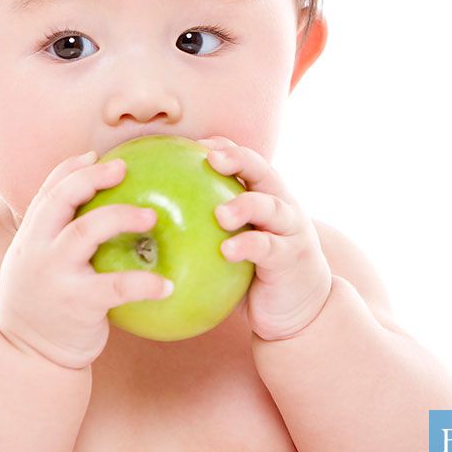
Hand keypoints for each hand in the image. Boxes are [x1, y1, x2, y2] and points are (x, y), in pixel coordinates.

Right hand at [0, 150, 173, 368]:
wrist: (28, 358)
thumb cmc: (44, 310)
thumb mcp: (37, 270)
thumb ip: (56, 244)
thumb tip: (96, 220)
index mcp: (29, 239)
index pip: (46, 192)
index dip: (70, 169)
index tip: (96, 155)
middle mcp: (36, 250)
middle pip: (61, 199)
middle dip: (92, 178)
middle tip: (124, 168)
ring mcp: (54, 275)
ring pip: (86, 230)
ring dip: (122, 216)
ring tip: (151, 217)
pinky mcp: (77, 303)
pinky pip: (116, 286)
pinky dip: (144, 284)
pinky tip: (168, 286)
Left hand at [196, 136, 333, 340]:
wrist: (299, 307)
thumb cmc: (255, 274)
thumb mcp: (233, 245)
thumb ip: (206, 230)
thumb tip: (151, 224)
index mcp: (265, 197)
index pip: (246, 162)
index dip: (225, 147)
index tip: (195, 144)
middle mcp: (281, 205)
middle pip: (263, 172)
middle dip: (239, 159)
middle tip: (211, 158)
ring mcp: (291, 230)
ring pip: (271, 207)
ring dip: (245, 205)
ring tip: (221, 214)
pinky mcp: (293, 257)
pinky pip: (269, 248)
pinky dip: (248, 246)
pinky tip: (227, 250)